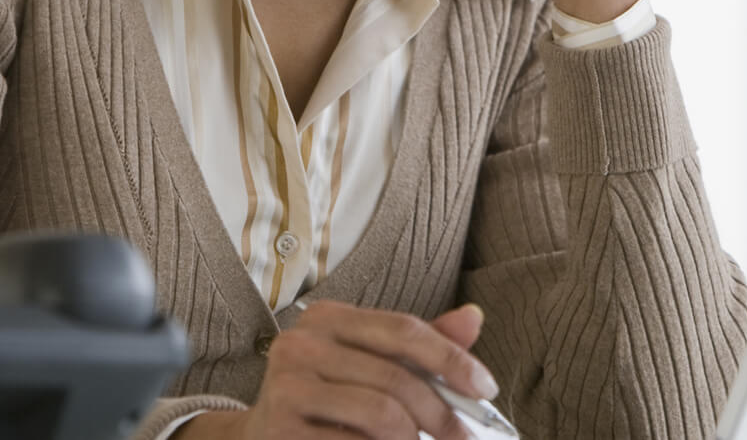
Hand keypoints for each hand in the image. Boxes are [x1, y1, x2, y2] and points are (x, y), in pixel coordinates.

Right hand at [201, 300, 492, 439]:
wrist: (261, 437)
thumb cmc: (327, 399)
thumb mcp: (370, 363)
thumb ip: (419, 346)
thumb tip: (473, 318)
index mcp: (326, 318)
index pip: (404, 330)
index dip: (452, 359)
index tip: (485, 388)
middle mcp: (301, 344)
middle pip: (397, 377)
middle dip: (440, 412)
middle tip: (461, 436)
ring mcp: (287, 387)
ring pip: (382, 414)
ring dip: (412, 438)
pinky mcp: (281, 428)